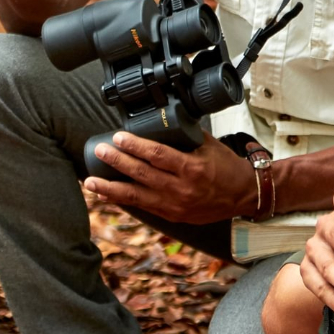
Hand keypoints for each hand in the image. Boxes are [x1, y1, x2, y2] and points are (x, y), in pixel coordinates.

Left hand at [82, 131, 255, 224]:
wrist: (243, 195)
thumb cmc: (226, 167)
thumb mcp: (208, 145)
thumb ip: (184, 134)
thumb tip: (161, 118)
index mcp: (192, 168)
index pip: (157, 155)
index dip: (135, 146)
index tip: (118, 137)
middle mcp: (182, 189)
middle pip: (142, 175)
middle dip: (117, 162)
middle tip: (100, 151)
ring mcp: (175, 205)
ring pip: (136, 196)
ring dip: (110, 188)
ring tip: (90, 182)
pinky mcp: (172, 215)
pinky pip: (143, 207)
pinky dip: (123, 200)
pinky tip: (106, 195)